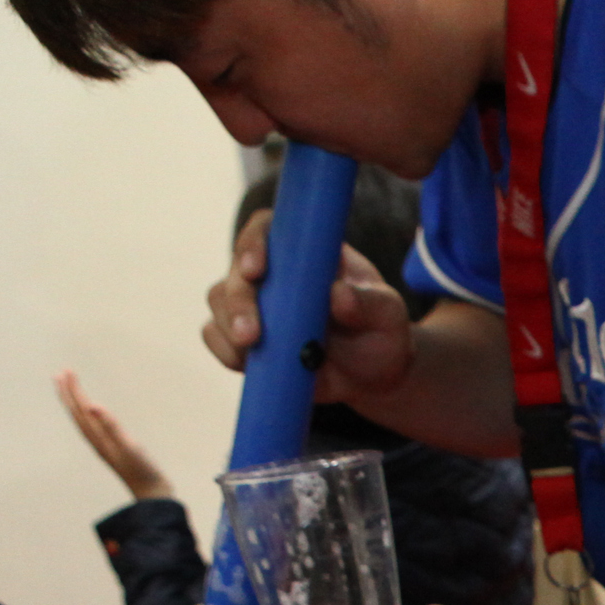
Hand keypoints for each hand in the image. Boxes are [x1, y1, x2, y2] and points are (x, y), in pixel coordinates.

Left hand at [53, 370, 173, 502]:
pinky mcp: (112, 448)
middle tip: (60, 374)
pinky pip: (93, 427)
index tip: (66, 372)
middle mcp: (97, 440)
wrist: (151, 494)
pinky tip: (92, 413)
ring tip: (70, 389)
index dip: (73, 390)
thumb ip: (111, 426)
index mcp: (98, 437)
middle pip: (77, 413)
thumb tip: (93, 406)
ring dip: (75, 403)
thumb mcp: (130, 446)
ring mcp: (103, 445)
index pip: (81, 409)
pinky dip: (88, 416)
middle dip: (68, 393)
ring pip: (82, 420)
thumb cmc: (143, 470)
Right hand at [201, 208, 414, 404]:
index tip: (256, 269)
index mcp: (305, 251)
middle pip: (237, 271)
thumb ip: (370, 304)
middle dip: (238, 300)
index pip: (267, 229)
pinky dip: (224, 350)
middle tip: (252, 334)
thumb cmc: (381, 334)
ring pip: (220, 302)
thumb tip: (338, 295)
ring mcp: (255, 303)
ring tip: (252, 350)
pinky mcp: (245, 338)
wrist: (372, 375)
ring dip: (228, 326)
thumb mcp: (388, 317)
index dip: (253, 242)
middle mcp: (273, 272)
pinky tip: (245, 365)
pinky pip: (216, 337)